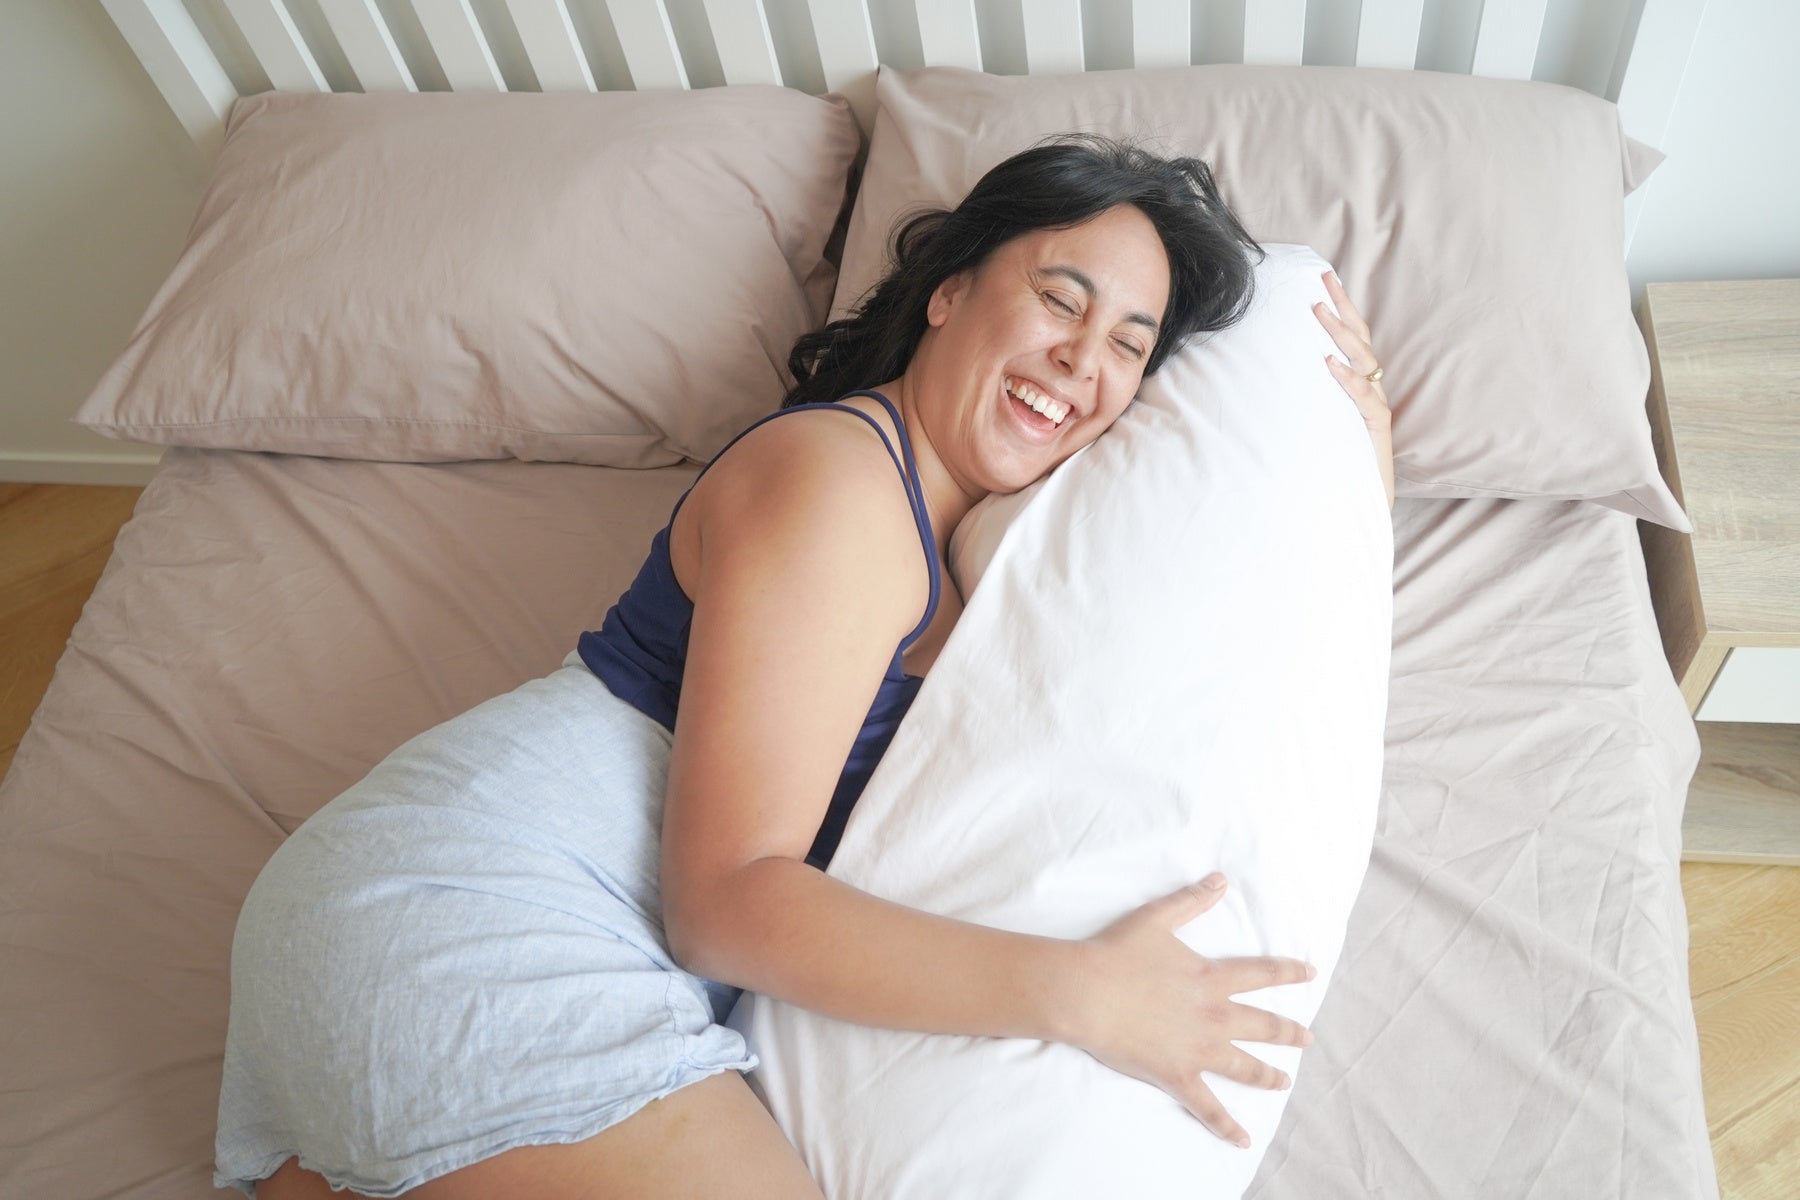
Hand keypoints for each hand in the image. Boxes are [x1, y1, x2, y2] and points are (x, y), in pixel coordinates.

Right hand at [1064, 873, 1314, 1148]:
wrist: (1086, 992)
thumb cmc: (1116, 953)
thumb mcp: (1157, 918)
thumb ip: (1192, 900)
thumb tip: (1221, 879)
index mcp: (1211, 978)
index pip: (1261, 975)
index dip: (1288, 973)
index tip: (1310, 974)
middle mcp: (1214, 1015)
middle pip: (1263, 1026)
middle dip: (1288, 1033)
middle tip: (1306, 1039)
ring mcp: (1198, 1048)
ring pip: (1245, 1067)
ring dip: (1268, 1075)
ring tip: (1284, 1081)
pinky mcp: (1177, 1075)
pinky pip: (1208, 1106)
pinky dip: (1226, 1126)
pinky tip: (1243, 1139)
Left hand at [1315, 271, 1394, 511]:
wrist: (1355, 503)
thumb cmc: (1328, 461)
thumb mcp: (1311, 420)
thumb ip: (1301, 393)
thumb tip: (1262, 367)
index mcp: (1355, 383)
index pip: (1349, 336)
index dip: (1340, 306)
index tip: (1322, 276)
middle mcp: (1369, 390)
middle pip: (1359, 338)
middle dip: (1342, 307)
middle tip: (1323, 279)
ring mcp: (1375, 408)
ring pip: (1364, 362)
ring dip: (1340, 336)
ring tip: (1319, 313)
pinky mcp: (1376, 430)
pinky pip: (1364, 399)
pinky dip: (1348, 380)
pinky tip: (1330, 365)